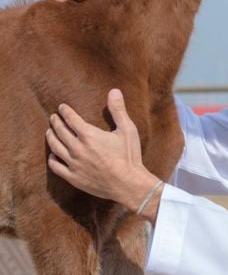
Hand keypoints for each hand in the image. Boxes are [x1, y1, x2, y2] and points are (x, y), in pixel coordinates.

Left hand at [46, 89, 163, 221]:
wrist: (129, 184)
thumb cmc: (130, 156)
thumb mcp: (127, 130)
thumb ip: (118, 110)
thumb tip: (114, 91)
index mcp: (89, 135)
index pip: (70, 119)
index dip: (65, 111)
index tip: (61, 107)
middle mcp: (77, 148)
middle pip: (60, 131)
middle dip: (55, 122)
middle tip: (53, 118)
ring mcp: (74, 164)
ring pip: (55, 147)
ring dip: (51, 137)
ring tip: (49, 132)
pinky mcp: (74, 177)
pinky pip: (56, 167)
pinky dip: (52, 159)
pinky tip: (53, 156)